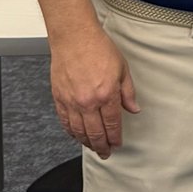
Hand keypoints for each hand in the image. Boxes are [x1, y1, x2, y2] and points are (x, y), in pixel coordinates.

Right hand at [49, 26, 139, 158]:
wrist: (75, 38)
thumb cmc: (99, 49)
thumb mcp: (122, 69)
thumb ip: (128, 92)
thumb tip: (134, 109)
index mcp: (107, 94)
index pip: (112, 124)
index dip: (115, 137)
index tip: (117, 144)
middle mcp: (88, 101)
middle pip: (95, 132)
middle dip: (102, 146)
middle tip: (105, 153)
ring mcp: (71, 102)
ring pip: (78, 131)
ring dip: (86, 142)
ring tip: (93, 147)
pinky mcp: (59, 99)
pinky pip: (64, 122)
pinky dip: (71, 132)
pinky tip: (76, 135)